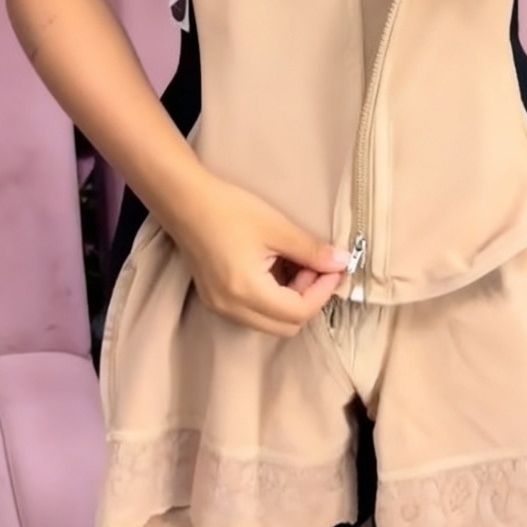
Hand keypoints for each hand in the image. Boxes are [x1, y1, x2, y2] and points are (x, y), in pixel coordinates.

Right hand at [173, 176, 349, 336]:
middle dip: (309, 299)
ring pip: (270, 322)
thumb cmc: (230, 209)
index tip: (334, 267)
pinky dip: (273, 298)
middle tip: (315, 266)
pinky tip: (277, 269)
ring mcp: (220, 307)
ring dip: (291, 300)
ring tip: (297, 264)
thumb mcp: (277, 227)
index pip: (298, 312)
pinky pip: (254, 312)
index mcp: (246, 292)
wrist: (185, 201)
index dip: (323, 291)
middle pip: (286, 326)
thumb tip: (341, 263)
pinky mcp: (215, 299)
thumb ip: (311, 250)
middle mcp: (231, 309)